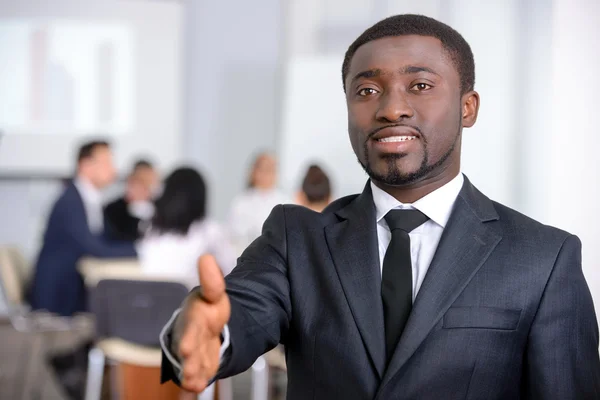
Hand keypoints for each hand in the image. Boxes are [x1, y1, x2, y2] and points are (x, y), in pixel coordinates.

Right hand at [179, 254, 230, 391]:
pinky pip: (196, 375)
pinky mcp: (199, 365)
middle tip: (190, 371)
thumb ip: (212, 280)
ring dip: (191, 374)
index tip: (185, 348)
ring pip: (191, 365)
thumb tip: (206, 257)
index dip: (188, 338)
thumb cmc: (206, 309)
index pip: (191, 328)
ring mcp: (194, 353)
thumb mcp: (213, 293)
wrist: (203, 325)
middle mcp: (190, 337)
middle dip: (190, 360)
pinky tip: (195, 388)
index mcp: (194, 318)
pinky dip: (194, 383)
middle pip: (189, 350)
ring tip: (193, 384)